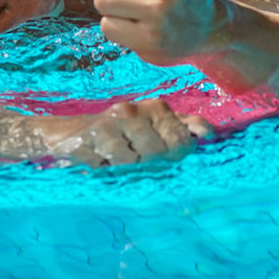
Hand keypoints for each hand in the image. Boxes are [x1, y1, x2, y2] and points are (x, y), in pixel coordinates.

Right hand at [35, 99, 213, 166]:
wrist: (68, 134)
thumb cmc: (119, 134)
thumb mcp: (152, 127)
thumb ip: (183, 128)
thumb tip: (209, 134)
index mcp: (156, 107)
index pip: (182, 142)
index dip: (176, 160)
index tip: (164, 162)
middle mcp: (134, 110)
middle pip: (159, 156)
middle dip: (150, 167)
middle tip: (135, 162)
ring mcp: (110, 122)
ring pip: (135, 163)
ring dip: (127, 170)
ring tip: (116, 160)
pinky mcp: (90, 137)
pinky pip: (111, 167)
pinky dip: (107, 171)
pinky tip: (100, 160)